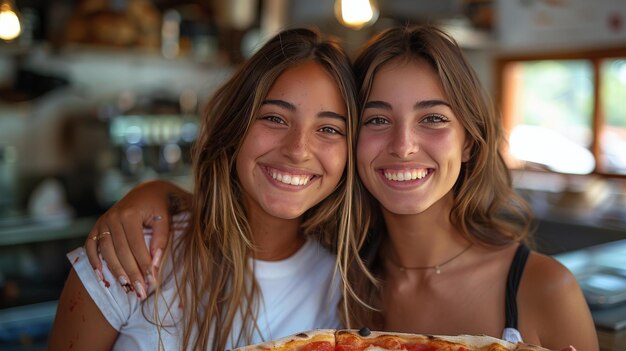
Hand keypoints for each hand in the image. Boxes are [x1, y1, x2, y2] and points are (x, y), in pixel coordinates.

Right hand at [85, 180, 189, 297]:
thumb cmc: (159, 209)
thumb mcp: (164, 220)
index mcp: (130, 214)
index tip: (151, 282)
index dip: (143, 264)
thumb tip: (154, 266)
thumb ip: (160, 241)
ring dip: (114, 271)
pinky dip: (94, 262)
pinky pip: (91, 246)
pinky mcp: (97, 226)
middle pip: (120, 251)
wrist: (146, 193)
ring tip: (125, 287)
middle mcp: (113, 217)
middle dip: (131, 273)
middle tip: (140, 292)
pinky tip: (101, 277)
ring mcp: (102, 221)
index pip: (136, 245)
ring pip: (106, 251)